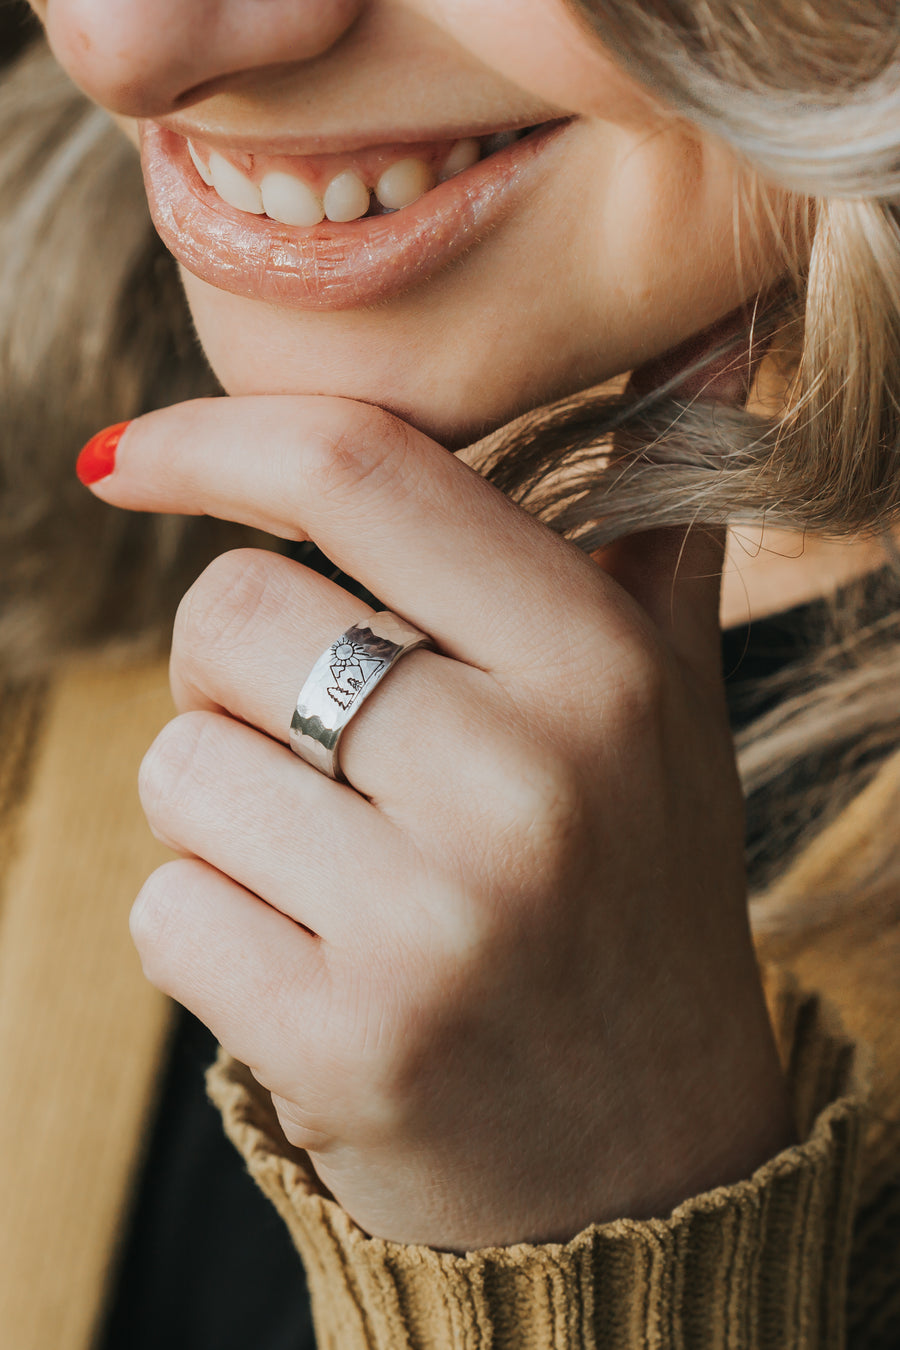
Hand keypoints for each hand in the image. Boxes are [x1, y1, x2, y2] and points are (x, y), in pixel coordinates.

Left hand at [82, 395, 792, 1249]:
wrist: (642, 1156)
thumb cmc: (629, 893)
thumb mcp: (669, 703)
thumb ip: (652, 527)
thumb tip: (716, 336)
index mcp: (598, 670)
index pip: (360, 474)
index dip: (213, 439)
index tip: (126, 457)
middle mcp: (523, 783)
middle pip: (227, 619)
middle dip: (229, 674)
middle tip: (320, 750)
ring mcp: (433, 923)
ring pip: (177, 769)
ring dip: (221, 813)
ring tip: (337, 872)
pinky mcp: (345, 1041)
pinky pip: (166, 912)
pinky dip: (211, 928)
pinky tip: (316, 963)